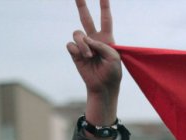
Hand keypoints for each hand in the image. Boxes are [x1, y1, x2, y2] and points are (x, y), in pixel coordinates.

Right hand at [66, 0, 121, 124]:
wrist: (103, 86)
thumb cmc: (112, 72)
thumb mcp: (114, 57)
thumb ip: (102, 45)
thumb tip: (85, 39)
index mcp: (106, 38)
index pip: (105, 18)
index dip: (104, 6)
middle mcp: (93, 39)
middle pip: (85, 18)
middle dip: (81, 5)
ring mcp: (83, 46)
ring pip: (77, 33)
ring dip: (83, 44)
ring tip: (90, 55)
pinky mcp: (75, 53)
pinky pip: (71, 45)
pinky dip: (78, 50)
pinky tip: (84, 57)